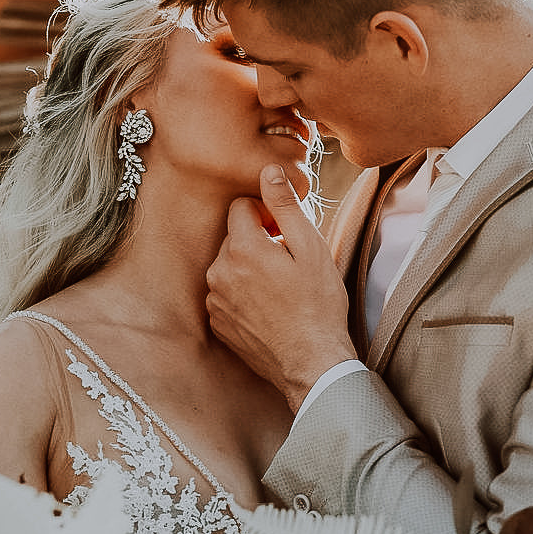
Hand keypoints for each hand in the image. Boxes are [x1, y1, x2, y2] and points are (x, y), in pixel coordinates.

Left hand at [207, 165, 358, 412]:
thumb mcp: (311, 248)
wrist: (311, 363)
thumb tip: (268, 170)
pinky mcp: (218, 322)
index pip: (241, 206)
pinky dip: (242, 293)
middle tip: (289, 263)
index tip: (286, 232)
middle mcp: (219, 272)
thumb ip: (285, 206)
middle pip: (233, 236)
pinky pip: (226, 293)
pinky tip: (269, 307)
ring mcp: (215, 300)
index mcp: (242, 248)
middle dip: (258, 240)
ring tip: (280, 288)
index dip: (266, 214)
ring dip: (249, 268)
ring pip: (229, 265)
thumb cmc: (318, 305)